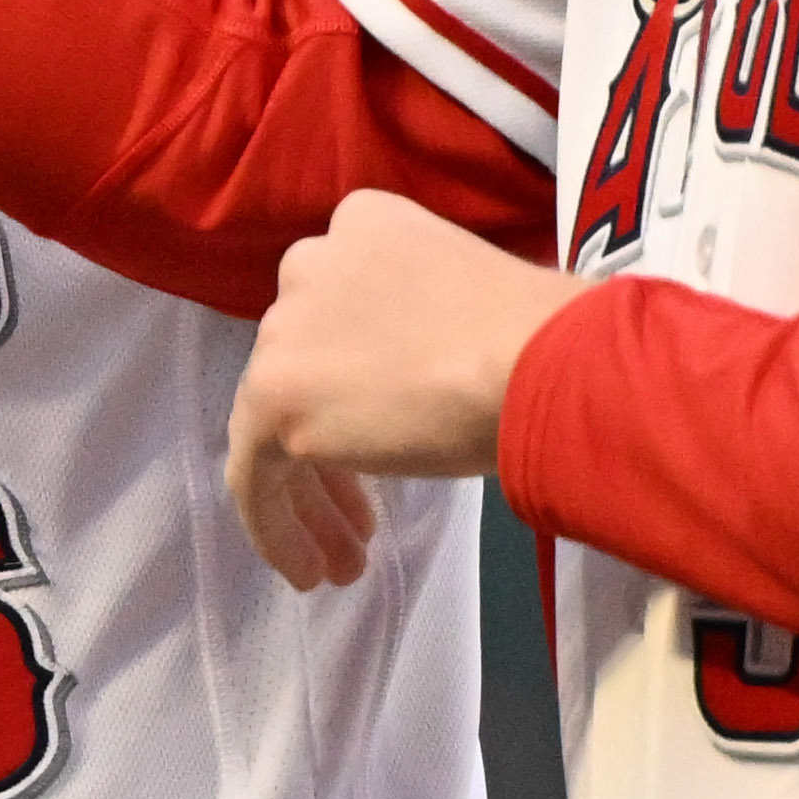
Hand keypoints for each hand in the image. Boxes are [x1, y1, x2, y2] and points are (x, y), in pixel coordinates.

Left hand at [227, 194, 567, 589]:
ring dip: (310, 501)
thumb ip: (420, 329)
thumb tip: (423, 381)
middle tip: (364, 522)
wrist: (539, 362)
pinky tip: (310, 573)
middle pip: (303, 368)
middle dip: (332, 452)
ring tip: (343, 564)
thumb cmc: (544, 337)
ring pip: (274, 425)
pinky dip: (276, 527)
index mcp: (363, 225)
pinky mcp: (274, 398)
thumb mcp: (471, 306)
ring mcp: (284, 331)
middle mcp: (307, 265)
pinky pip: (254, 475)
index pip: (339, 314)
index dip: (358, 385)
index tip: (393, 439)